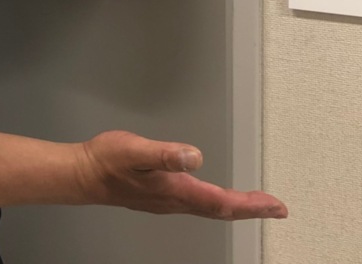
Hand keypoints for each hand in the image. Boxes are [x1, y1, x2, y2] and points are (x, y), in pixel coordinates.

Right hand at [75, 130, 286, 219]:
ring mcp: (169, 202)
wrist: (85, 174)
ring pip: (211, 209)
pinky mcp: (162, 196)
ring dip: (236, 207)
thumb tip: (195, 157)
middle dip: (251, 209)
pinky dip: (218, 203)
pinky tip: (218, 198)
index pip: (222, 202)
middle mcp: (176, 200)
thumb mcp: (136, 151)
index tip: (275, 206)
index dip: (251, 205)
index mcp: (176, 190)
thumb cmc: (108, 161)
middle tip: (276, 208)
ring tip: (255, 203)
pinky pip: (199, 205)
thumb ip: (165, 154)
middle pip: (222, 210)